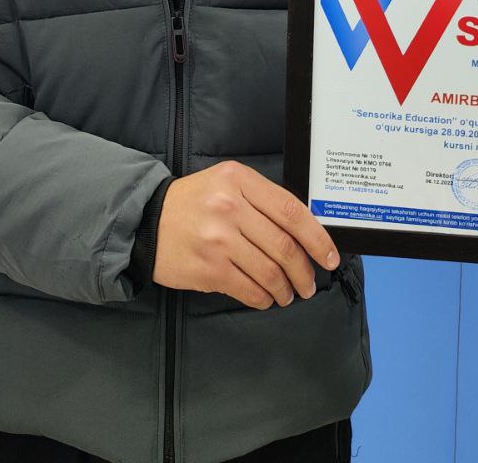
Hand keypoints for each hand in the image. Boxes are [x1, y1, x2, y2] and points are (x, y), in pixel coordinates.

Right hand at [152, 161, 339, 309]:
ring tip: (287, 294)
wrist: (147, 219)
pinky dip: (263, 298)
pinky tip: (265, 297)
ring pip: (270, 272)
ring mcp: (218, 239)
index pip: (291, 211)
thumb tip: (305, 232)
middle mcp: (230, 207)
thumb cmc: (194, 202)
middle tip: (309, 284)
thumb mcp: (228, 184)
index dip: (317, 238)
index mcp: (239, 180)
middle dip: (304, 271)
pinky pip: (249, 289)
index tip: (330, 257)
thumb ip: (262, 201)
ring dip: (286, 289)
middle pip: (284, 246)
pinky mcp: (208, 268)